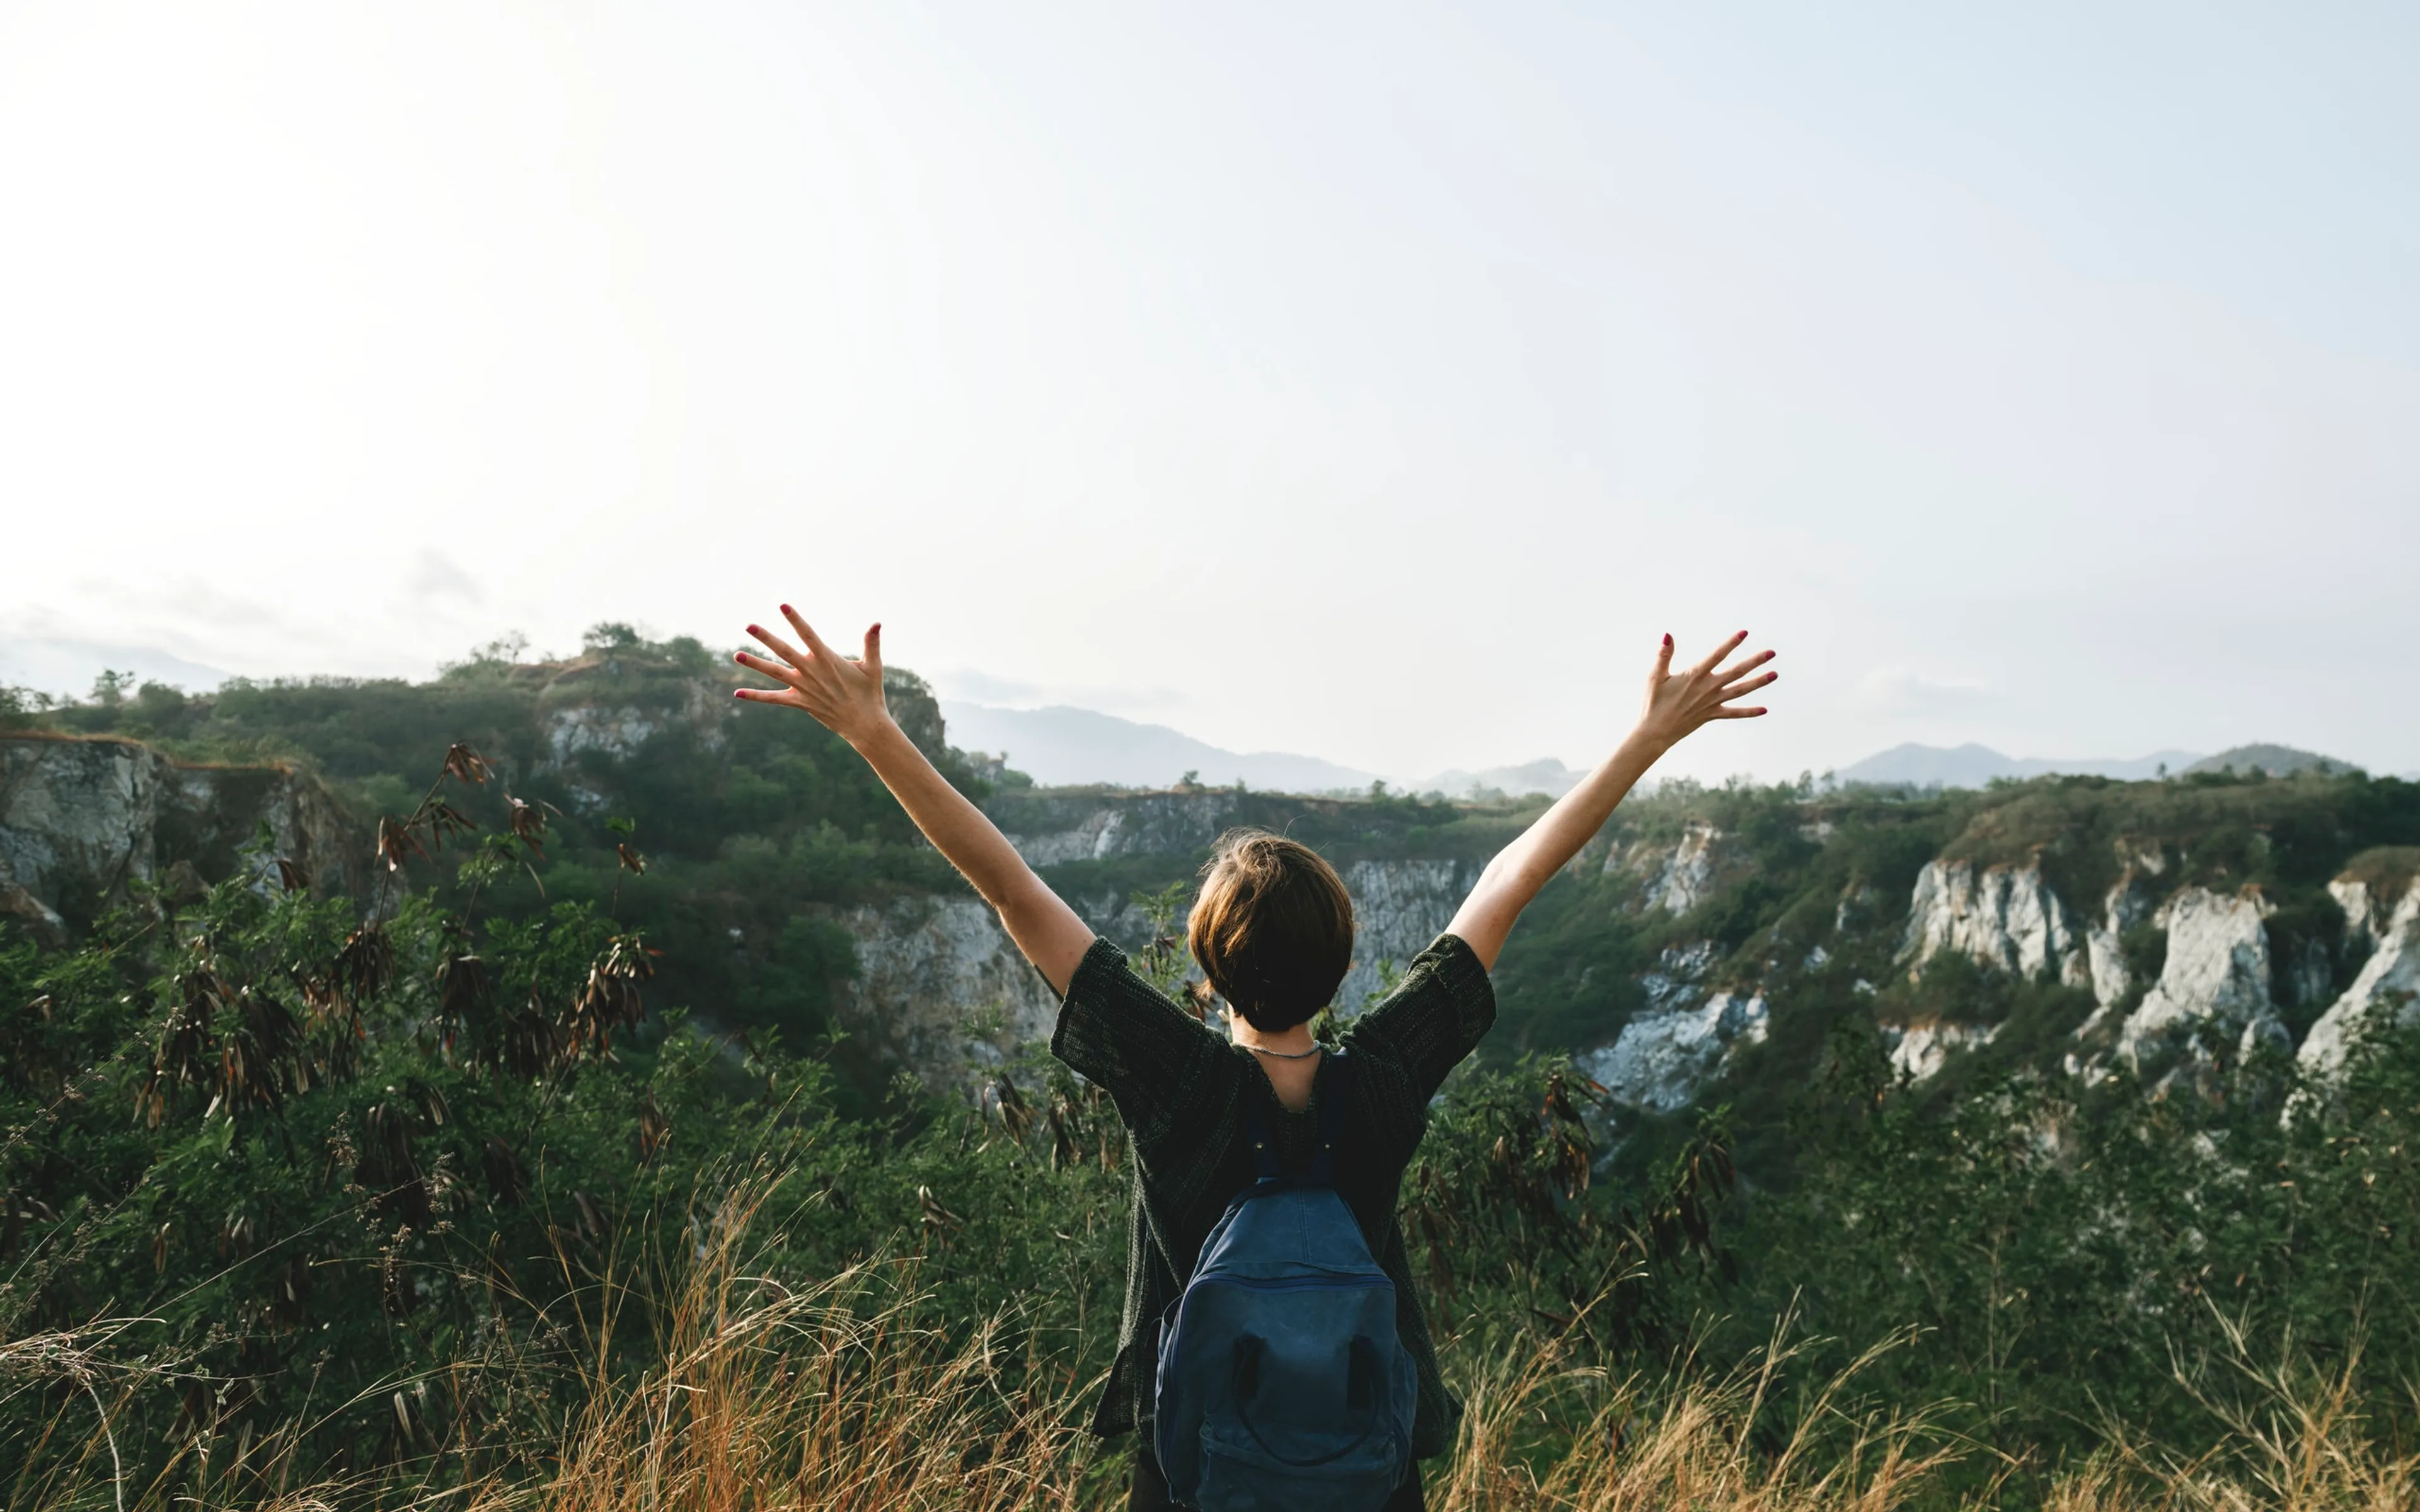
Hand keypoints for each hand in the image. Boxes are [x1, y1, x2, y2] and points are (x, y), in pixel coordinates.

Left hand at [732, 606, 890, 745]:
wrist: (864, 724)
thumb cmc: (870, 693)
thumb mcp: (873, 667)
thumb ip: (871, 644)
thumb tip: (877, 623)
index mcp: (827, 659)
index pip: (808, 634)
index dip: (795, 620)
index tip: (783, 606)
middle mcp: (811, 671)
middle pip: (784, 651)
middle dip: (766, 637)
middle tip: (749, 625)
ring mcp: (803, 688)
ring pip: (774, 672)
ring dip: (755, 664)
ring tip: (736, 654)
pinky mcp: (799, 702)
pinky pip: (774, 699)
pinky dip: (756, 696)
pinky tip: (737, 693)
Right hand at [1634, 631, 1774, 750]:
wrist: (1655, 732)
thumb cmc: (1653, 703)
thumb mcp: (1655, 676)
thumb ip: (1664, 655)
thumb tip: (1667, 635)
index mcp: (1694, 676)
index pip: (1717, 656)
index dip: (1731, 644)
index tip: (1744, 633)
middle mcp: (1707, 688)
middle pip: (1737, 672)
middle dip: (1755, 662)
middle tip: (1772, 653)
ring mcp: (1712, 703)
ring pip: (1740, 691)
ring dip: (1758, 682)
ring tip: (1775, 674)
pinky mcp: (1712, 715)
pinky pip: (1734, 713)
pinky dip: (1749, 712)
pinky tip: (1764, 709)